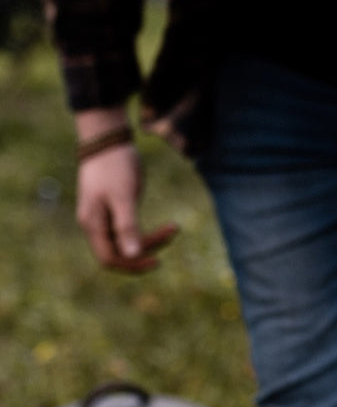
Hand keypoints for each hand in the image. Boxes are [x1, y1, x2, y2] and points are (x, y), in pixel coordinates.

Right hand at [76, 144, 177, 271]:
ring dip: (150, 241)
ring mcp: (103, 219)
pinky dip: (147, 233)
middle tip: (171, 234)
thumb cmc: (114, 166)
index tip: (158, 260)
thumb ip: (127, 226)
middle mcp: (95, 225)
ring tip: (174, 228)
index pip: (109, 259)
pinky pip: (130, 232)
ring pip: (127, 244)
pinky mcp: (114, 212)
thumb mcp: (123, 196)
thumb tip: (132, 255)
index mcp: (93, 224)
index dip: (132, 265)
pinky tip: (165, 228)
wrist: (109, 141)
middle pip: (119, 254)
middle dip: (146, 250)